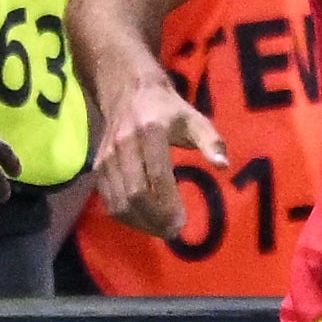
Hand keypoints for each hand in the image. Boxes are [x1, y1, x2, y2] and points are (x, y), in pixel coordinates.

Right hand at [85, 56, 226, 239]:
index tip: (182, 221)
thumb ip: (211, 141)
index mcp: (151, 132)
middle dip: (154, 219)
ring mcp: (107, 157)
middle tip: (173, 231)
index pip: (156, 176)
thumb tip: (223, 166)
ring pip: (118, 201)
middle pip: (135, 194)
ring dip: (139, 222)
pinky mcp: (98, 166)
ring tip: (160, 230)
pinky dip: (125, 216)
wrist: (127, 90)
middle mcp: (125, 144)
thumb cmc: (168, 109)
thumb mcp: (194, 118)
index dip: (168, 204)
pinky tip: (143, 221)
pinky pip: (108, 199)